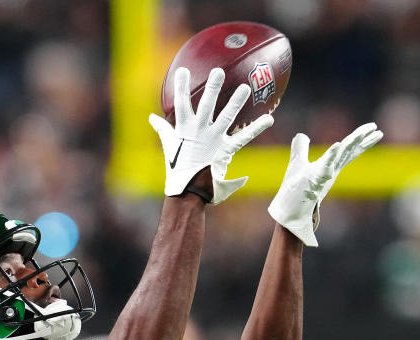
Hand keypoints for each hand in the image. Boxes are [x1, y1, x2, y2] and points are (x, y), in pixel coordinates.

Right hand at [149, 67, 273, 204]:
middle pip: (206, 105)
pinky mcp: (225, 150)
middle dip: (212, 88)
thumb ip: (162, 129)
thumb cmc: (177, 168)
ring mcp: (213, 139)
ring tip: (246, 87)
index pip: (181, 103)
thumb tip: (151, 118)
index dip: (181, 86)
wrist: (187, 189)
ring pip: (226, 117)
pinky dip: (256, 128)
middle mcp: (199, 130)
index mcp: (184, 128)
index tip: (183, 70)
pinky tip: (269, 118)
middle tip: (218, 71)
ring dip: (236, 102)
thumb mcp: (169, 145)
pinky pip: (243, 137)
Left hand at [269, 122, 382, 245]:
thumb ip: (301, 149)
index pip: (347, 149)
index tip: (374, 127)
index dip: (360, 138)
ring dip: (351, 144)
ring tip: (362, 133)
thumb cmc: (295, 191)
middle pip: (349, 151)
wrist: (289, 213)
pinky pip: (324, 168)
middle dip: (362, 140)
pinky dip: (331, 157)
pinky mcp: (314, 182)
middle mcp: (330, 170)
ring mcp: (323, 176)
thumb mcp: (297, 163)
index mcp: (329, 165)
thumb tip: (301, 135)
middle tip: (377, 129)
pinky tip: (337, 145)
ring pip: (340, 157)